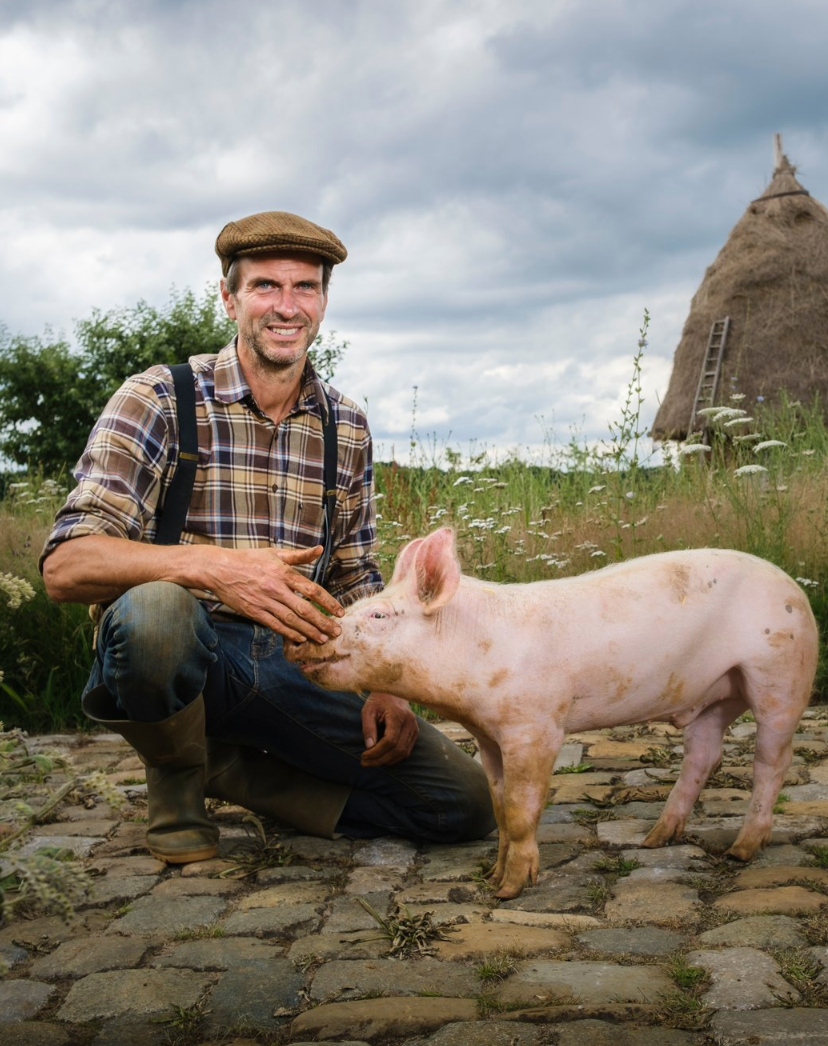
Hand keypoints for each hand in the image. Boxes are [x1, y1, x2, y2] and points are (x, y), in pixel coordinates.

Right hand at [209, 545, 343, 642]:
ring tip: (323, 638)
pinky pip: (275, 625)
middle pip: (304, 609)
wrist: (219, 569)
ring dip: (309, 631)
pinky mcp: (254, 612)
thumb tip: (320, 549)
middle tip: (336, 632)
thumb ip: (299, 555)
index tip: (340, 612)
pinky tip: (301, 638)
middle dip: (322, 622)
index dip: (328, 602)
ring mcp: (264, 601)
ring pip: (291, 620)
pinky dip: (289, 633)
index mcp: (283, 572)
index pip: (312, 589)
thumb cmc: (249, 559)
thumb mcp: (275, 553)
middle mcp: (276, 588)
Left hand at [360, 692, 418, 767]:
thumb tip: (369, 747)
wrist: (393, 691)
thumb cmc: (378, 700)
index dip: (376, 752)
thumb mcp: (368, 711)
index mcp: (398, 715)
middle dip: (380, 759)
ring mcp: (414, 728)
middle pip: (397, 749)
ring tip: (371, 762)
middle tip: (365, 762)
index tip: (363, 755)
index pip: (390, 740)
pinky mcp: (415, 732)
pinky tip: (382, 758)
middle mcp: (410, 722)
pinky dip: (394, 757)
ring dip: (387, 761)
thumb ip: (368, 728)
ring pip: (403, 752)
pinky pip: (406, 750)